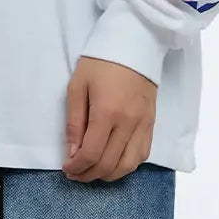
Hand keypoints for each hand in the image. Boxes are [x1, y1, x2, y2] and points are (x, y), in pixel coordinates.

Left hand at [63, 57, 156, 181]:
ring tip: (93, 171)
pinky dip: (126, 165)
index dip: (76, 167)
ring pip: (128, 166)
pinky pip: (142, 155)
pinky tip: (114, 161)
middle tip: (75, 173)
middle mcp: (128, 123)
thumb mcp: (77, 87)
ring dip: (108, 175)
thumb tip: (72, 152)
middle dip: (88, 174)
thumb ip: (74, 123)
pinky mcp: (151, 123)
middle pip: (109, 164)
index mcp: (107, 112)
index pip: (91, 154)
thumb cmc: (101, 62)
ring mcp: (143, 125)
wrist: (135, 43)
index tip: (67, 168)